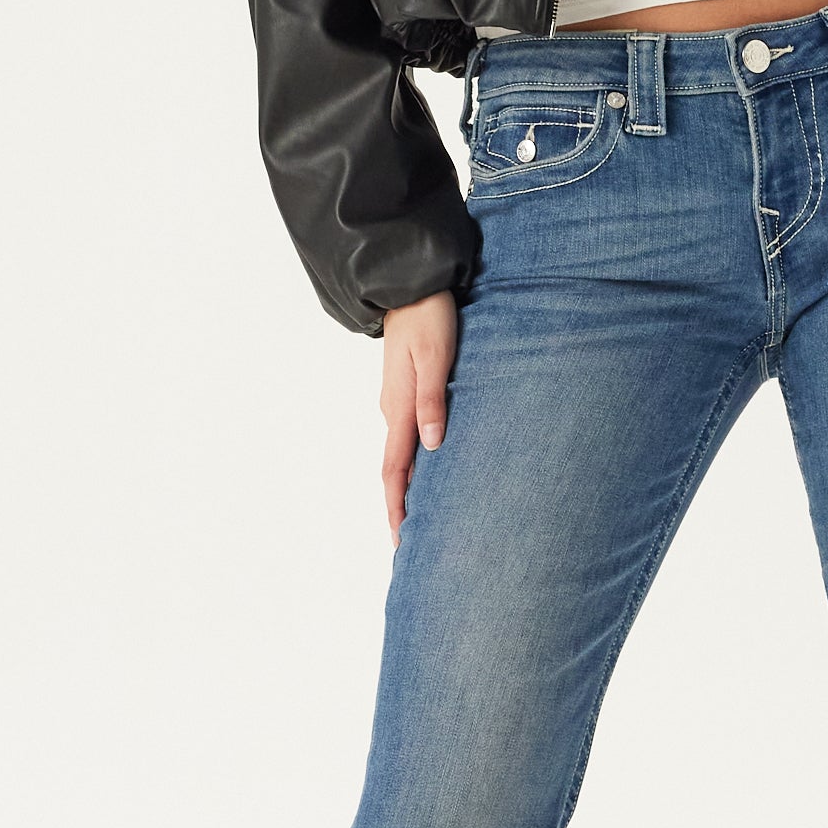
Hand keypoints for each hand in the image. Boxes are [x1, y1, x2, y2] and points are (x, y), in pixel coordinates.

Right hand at [379, 291, 457, 542]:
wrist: (410, 284)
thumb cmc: (429, 317)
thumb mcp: (434, 356)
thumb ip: (432, 400)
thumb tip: (432, 445)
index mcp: (398, 407)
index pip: (394, 470)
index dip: (397, 506)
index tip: (399, 540)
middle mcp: (393, 410)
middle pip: (392, 469)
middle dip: (397, 507)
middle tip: (405, 543)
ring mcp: (396, 401)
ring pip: (398, 454)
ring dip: (403, 487)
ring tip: (416, 516)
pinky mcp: (405, 391)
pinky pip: (404, 437)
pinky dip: (410, 463)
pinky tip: (423, 471)